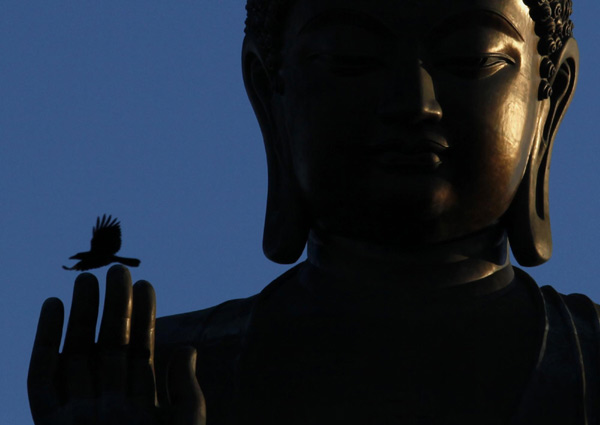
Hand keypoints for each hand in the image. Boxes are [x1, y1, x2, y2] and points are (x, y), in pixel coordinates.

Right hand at [28, 265, 205, 424]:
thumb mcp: (183, 423)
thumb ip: (185, 389)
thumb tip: (188, 349)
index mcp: (139, 406)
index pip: (140, 351)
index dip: (143, 316)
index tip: (145, 285)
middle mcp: (107, 405)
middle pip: (108, 346)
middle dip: (113, 308)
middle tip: (118, 270)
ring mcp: (77, 414)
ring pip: (76, 354)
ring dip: (80, 314)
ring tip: (88, 278)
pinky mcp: (48, 423)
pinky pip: (42, 377)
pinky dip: (45, 340)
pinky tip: (53, 305)